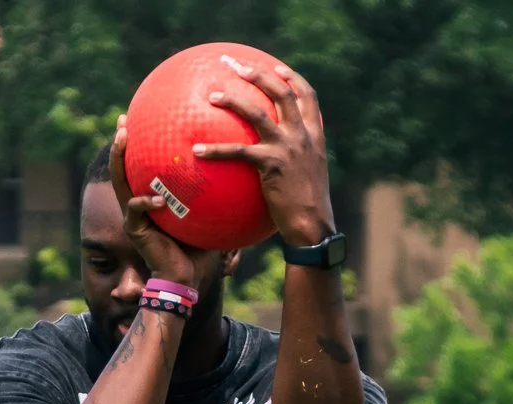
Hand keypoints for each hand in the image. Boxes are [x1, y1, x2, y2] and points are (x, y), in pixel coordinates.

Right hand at [110, 118, 203, 285]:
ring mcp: (133, 215)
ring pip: (120, 182)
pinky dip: (146, 203)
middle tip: (123, 119)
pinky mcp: (134, 230)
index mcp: (150, 196)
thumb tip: (235, 166)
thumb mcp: (204, 213)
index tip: (141, 118)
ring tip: (123, 139)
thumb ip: (211, 192)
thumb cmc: (197, 246)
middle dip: (120, 142)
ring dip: (119, 159)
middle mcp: (137, 202)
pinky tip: (158, 199)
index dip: (139, 143)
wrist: (183, 276)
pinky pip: (137, 210)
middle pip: (122, 166)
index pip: (142, 164)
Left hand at [194, 55, 333, 248]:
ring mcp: (288, 148)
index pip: (308, 96)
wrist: (313, 227)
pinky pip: (238, 151)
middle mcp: (303, 136)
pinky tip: (197, 151)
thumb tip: (279, 160)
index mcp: (315, 136)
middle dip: (258, 74)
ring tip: (213, 95)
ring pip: (257, 113)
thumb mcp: (309, 177)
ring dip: (233, 100)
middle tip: (235, 66)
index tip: (278, 69)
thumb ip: (297, 160)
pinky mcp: (271, 164)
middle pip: (281, 93)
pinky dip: (216, 150)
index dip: (293, 79)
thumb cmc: (308, 209)